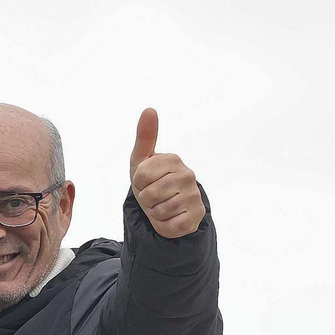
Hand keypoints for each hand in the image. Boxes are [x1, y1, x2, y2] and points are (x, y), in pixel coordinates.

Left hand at [129, 108, 204, 238]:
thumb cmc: (151, 182)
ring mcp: (194, 195)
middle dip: (145, 200)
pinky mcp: (197, 215)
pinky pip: (170, 226)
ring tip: (162, 206)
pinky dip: (165, 226)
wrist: (166, 208)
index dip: (138, 184)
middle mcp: (187, 174)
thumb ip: (145, 136)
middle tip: (154, 197)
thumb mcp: (142, 160)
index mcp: (172, 159)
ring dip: (155, 213)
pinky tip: (171, 217)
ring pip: (159, 211)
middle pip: (149, 194)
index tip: (145, 182)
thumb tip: (149, 109)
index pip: (141, 176)